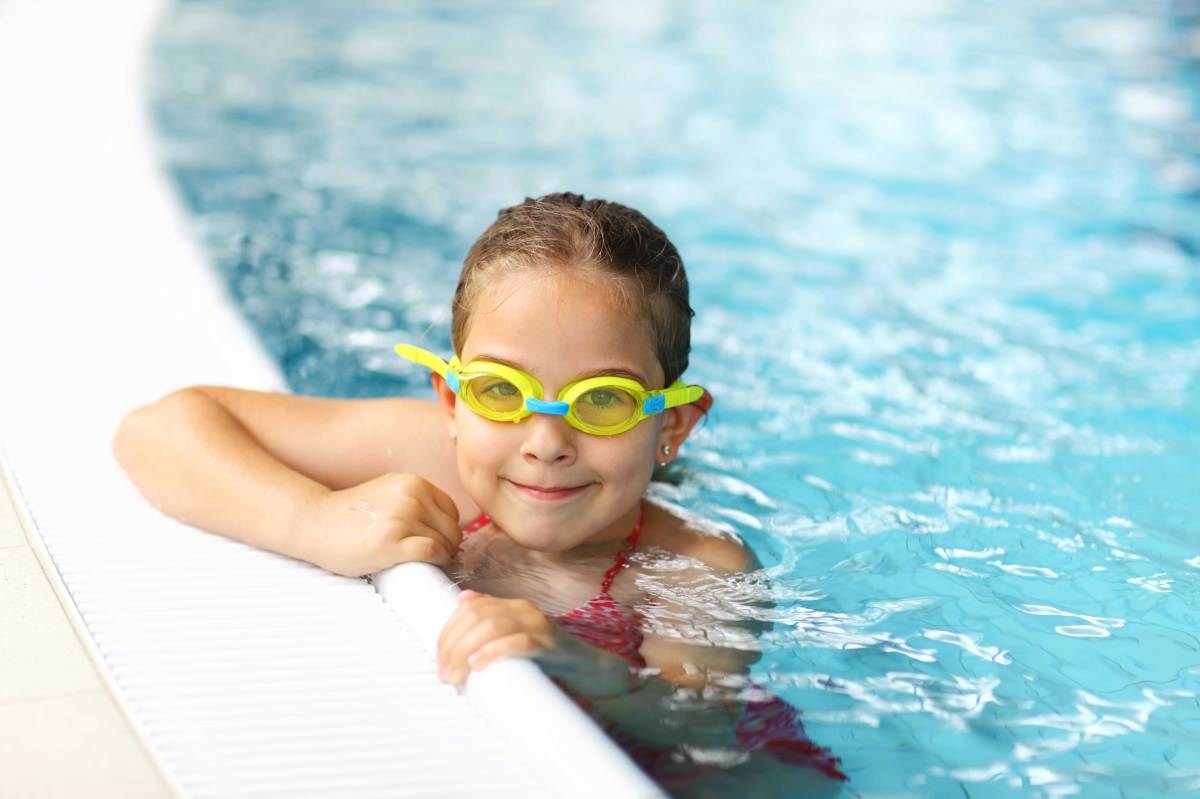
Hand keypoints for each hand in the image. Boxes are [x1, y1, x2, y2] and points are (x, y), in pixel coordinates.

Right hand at [298, 473, 460, 576]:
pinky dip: (435, 561)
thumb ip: (416, 502)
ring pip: (444, 543)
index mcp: (413, 483)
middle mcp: (411, 496)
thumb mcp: (390, 493)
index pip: (451, 511)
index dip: (447, 531)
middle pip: (451, 529)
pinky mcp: (391, 543)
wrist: (315, 522)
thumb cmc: (352, 515)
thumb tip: (449, 528)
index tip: (438, 543)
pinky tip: (425, 566)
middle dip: (447, 547)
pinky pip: (431, 552)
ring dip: (440, 557)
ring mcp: (401, 518)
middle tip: (433, 559)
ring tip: (423, 564)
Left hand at [436, 590, 555, 684]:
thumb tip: (462, 599)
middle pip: (478, 617)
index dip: (449, 631)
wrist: (590, 670)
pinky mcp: (551, 647)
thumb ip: (492, 617)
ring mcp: (539, 627)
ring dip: (467, 652)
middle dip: (453, 645)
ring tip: (456, 675)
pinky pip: (519, 643)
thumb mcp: (516, 635)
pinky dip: (494, 652)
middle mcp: (525, 610)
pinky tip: (479, 664)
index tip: (438, 658)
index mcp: (514, 606)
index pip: (471, 608)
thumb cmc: (548, 658)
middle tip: (444, 673)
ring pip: (493, 627)